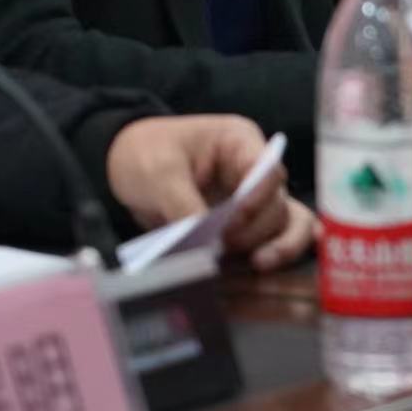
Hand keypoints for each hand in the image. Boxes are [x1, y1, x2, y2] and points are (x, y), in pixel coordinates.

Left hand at [105, 115, 311, 271]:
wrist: (124, 166)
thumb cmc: (145, 153)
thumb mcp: (159, 172)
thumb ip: (183, 204)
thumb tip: (202, 243)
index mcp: (239, 142)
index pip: (268, 170)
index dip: (257, 198)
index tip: (230, 223)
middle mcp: (254, 169)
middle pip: (277, 204)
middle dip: (255, 230)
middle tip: (223, 248)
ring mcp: (252, 198)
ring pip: (287, 223)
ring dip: (278, 246)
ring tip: (258, 265)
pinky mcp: (243, 224)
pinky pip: (274, 238)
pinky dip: (277, 254)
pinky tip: (272, 268)